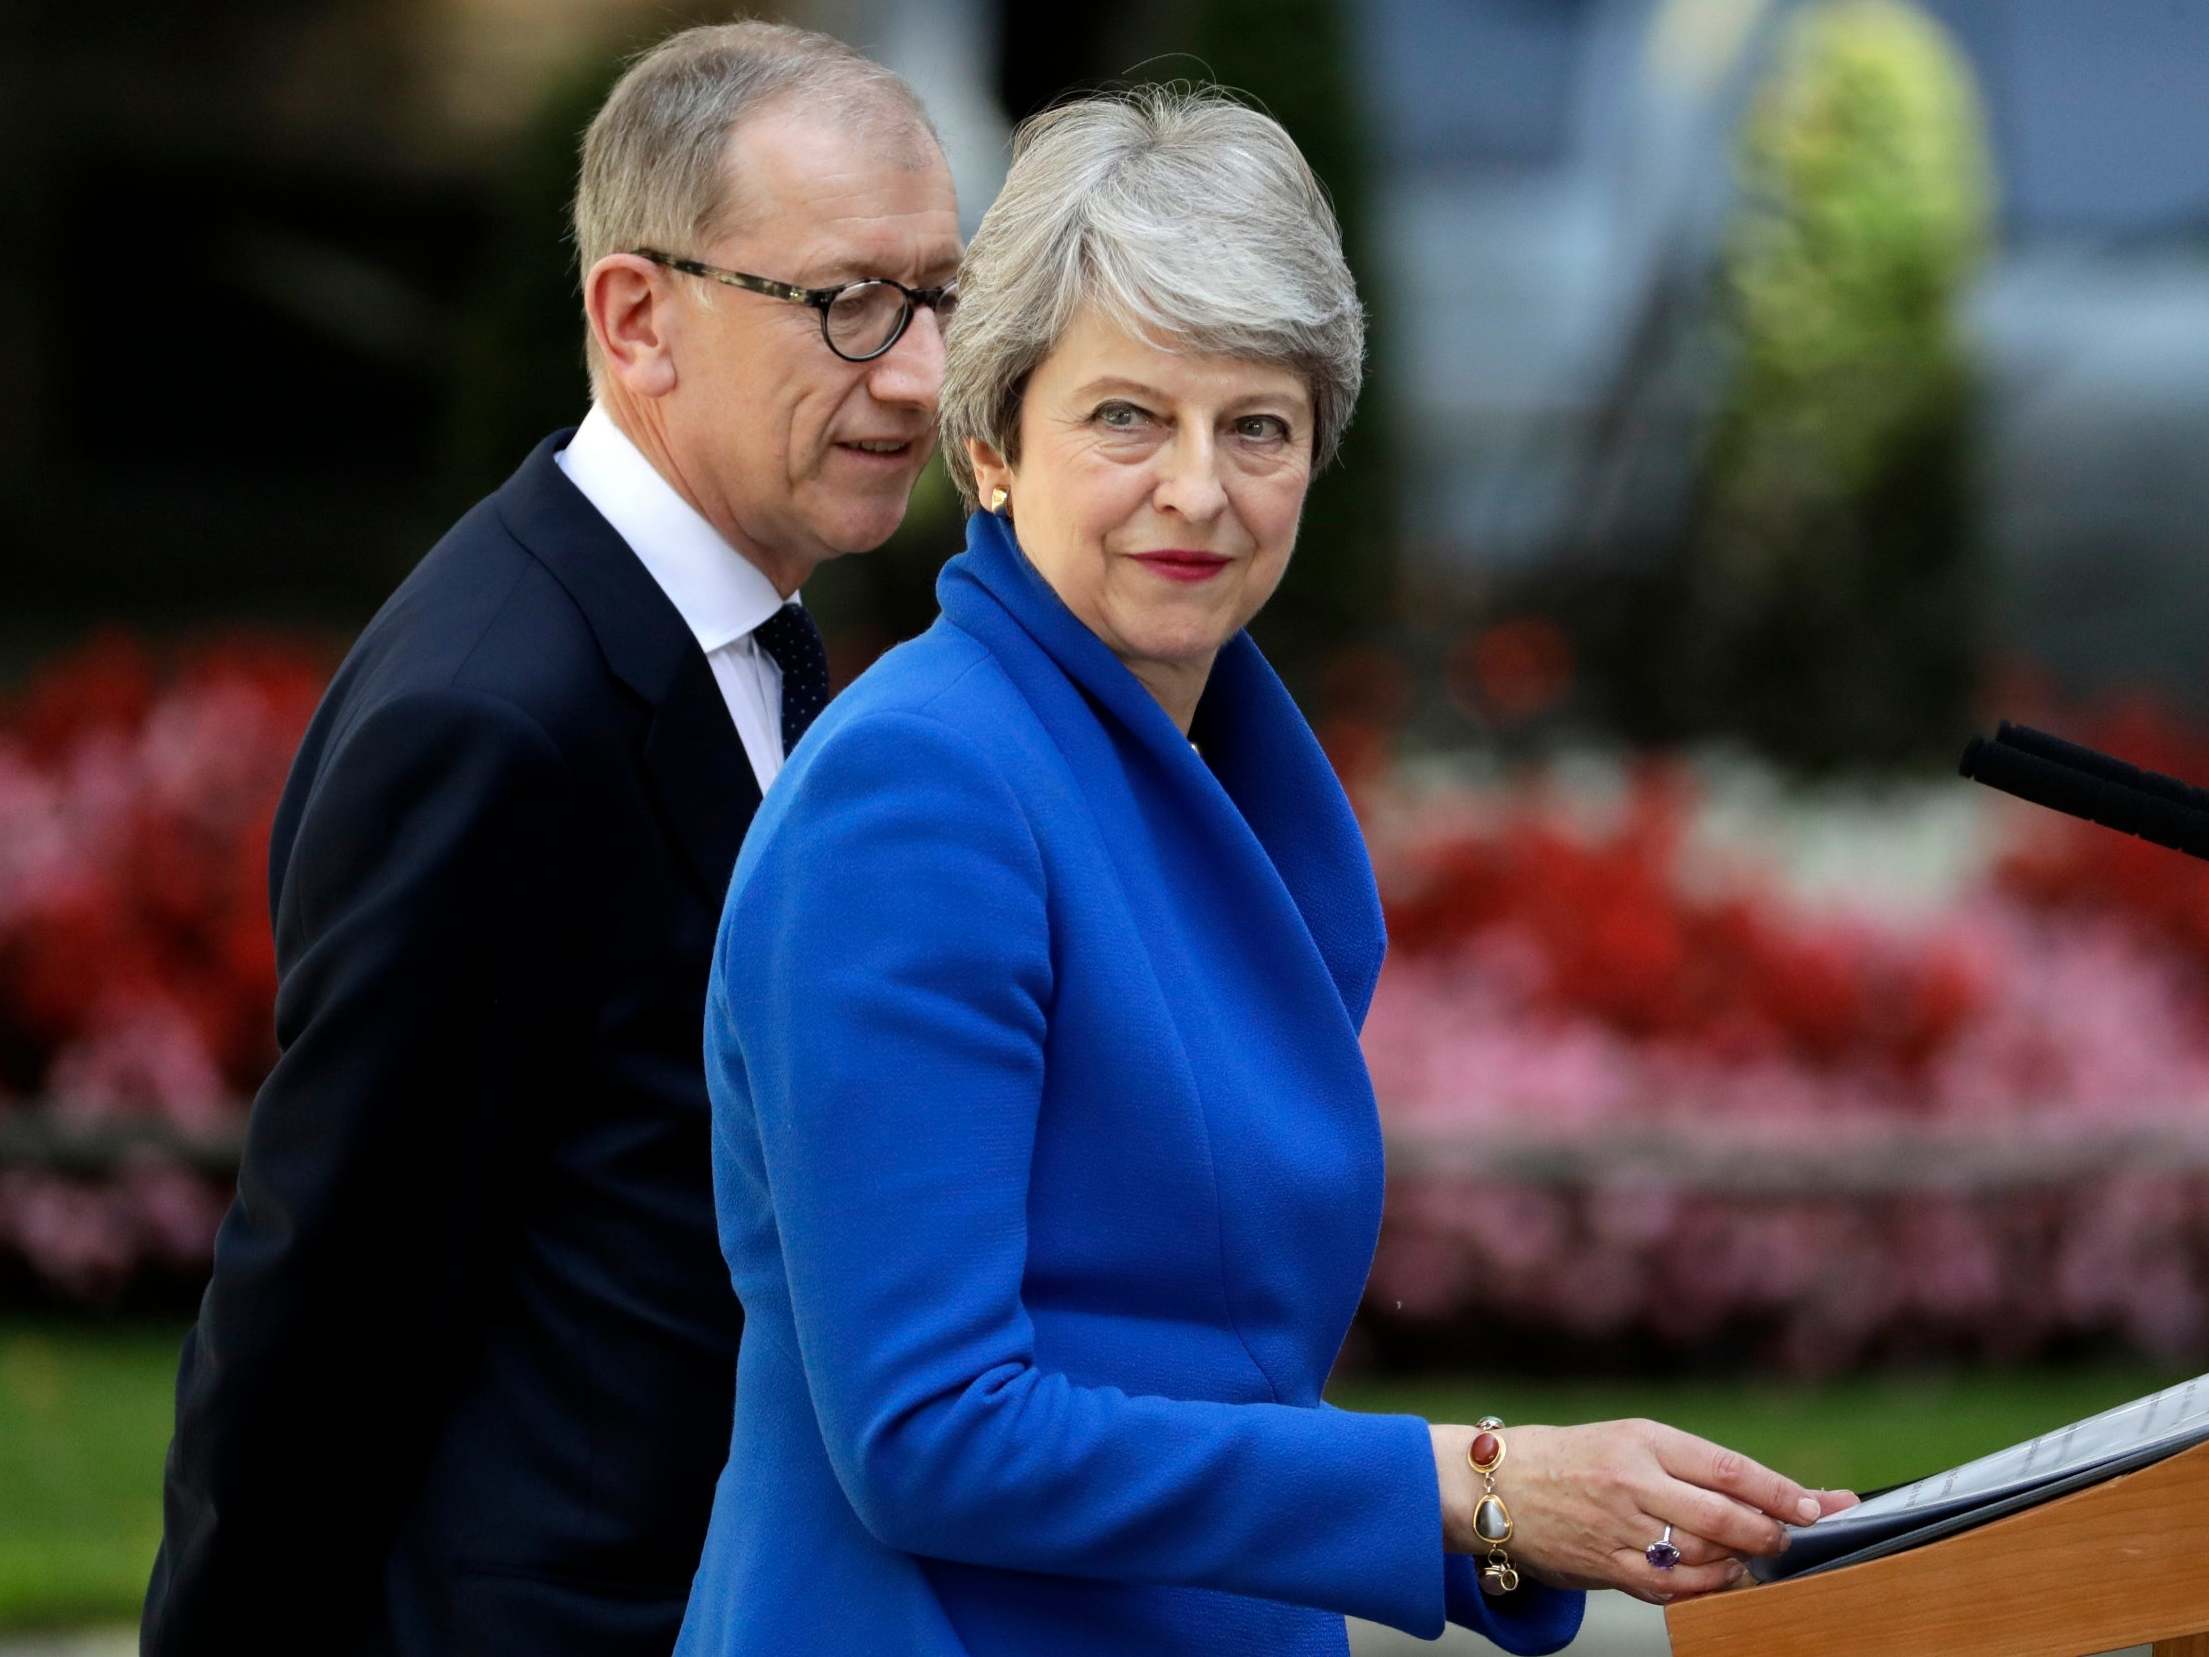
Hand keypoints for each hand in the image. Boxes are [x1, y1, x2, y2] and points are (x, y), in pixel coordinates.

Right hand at [1430, 1419, 1859, 1604]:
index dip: (1783, 1492)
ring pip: (1705, 1557)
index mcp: (1642, 1440)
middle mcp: (1634, 1482)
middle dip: (1771, 1534)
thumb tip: (1759, 1497)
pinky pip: (1673, 1587)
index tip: (1822, 1505)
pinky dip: (1705, 1587)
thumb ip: (1686, 1466)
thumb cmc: (1568, 1458)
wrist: (1493, 1486)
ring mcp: (1620, 1528)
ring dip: (1740, 1563)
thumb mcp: (1626, 1439)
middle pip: (1726, 1517)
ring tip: (1749, 1558)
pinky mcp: (1607, 1566)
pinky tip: (1715, 1578)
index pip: (1730, 1468)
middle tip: (1793, 1538)